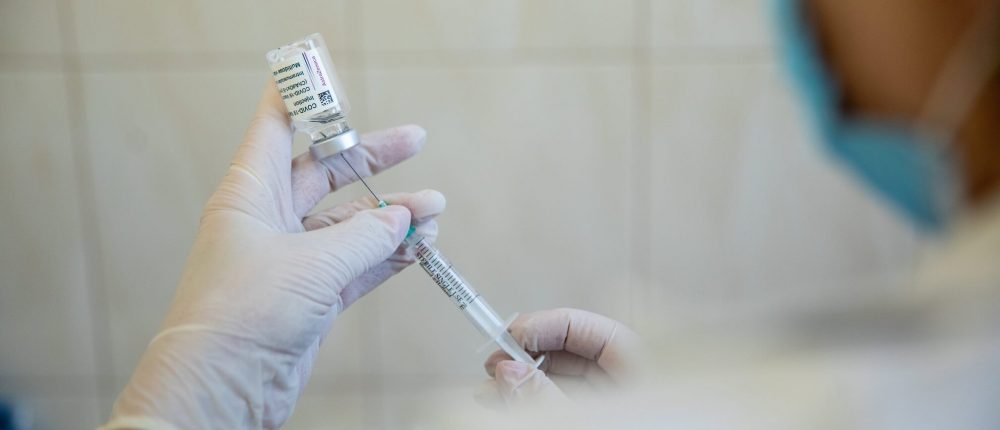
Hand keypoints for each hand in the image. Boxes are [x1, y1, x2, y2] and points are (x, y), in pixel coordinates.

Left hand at [102, 83, 444, 428]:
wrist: (222, 385)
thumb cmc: (242, 314)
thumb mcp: (313, 264)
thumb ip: (365, 236)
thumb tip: (403, 218)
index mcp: (251, 193)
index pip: (276, 128)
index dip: (305, 103)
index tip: (334, 86)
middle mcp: (268, 220)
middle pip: (325, 173)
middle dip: (371, 159)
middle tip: (414, 142)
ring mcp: (289, 259)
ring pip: (347, 223)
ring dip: (390, 215)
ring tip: (433, 208)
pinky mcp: (307, 296)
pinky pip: (355, 263)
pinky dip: (386, 255)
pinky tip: (418, 246)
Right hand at [482, 308, 640, 406]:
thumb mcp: (591, 418)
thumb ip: (547, 396)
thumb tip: (508, 371)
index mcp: (639, 361)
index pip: (581, 326)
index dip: (539, 327)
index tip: (506, 338)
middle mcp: (624, 377)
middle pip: (565, 353)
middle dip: (523, 358)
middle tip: (494, 366)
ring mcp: (611, 401)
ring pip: (558, 381)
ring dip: (521, 382)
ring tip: (490, 391)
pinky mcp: (598, 416)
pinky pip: (562, 403)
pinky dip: (532, 402)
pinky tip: (504, 402)